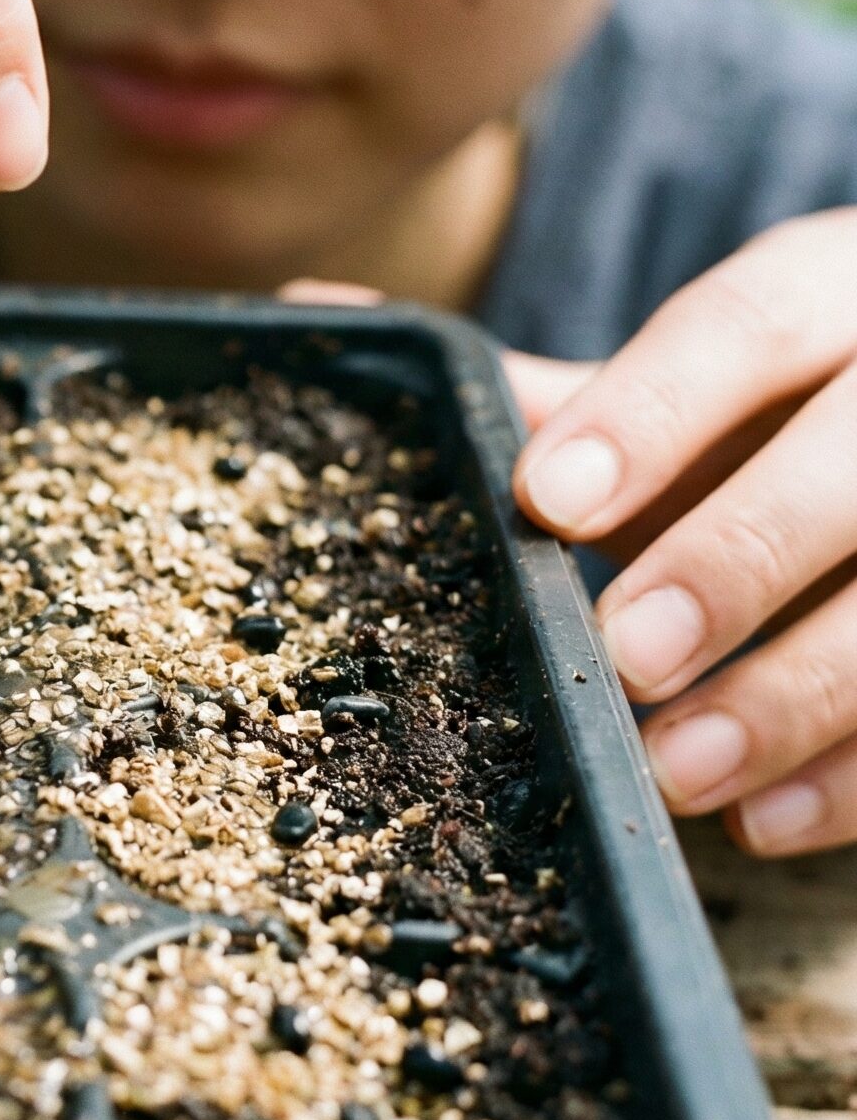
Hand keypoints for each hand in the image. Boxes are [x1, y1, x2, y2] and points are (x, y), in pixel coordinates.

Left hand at [511, 212, 856, 858]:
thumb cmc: (785, 414)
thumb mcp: (691, 389)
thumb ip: (549, 388)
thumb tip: (316, 321)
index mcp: (829, 296)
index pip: (750, 322)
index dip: (653, 412)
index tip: (548, 499)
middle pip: (852, 459)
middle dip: (736, 560)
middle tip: (622, 655)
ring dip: (795, 694)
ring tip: (678, 771)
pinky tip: (767, 822)